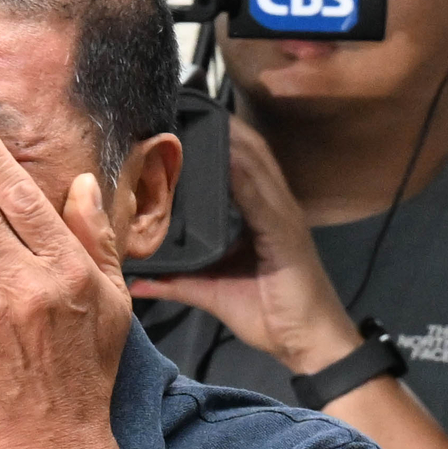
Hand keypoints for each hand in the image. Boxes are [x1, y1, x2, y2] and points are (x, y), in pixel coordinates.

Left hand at [128, 113, 364, 378]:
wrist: (309, 344)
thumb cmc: (269, 315)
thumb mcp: (212, 292)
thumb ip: (176, 280)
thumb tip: (138, 277)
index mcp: (258, 216)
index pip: (236, 166)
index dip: (213, 140)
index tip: (178, 121)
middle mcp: (272, 209)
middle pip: (246, 156)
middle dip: (218, 129)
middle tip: (183, 105)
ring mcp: (283, 219)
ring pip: (257, 167)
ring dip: (231, 141)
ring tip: (202, 115)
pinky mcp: (287, 236)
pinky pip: (264, 199)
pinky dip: (247, 177)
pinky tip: (230, 158)